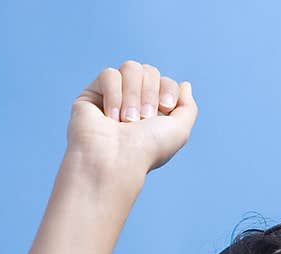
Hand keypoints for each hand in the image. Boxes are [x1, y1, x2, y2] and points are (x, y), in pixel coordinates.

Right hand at [66, 60, 197, 178]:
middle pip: (149, 71)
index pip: (166, 81)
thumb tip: (185, 84)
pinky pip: (109, 74)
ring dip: (133, 95)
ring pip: (130, 68)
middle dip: (150, 93)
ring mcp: (113, 96)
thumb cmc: (148, 149)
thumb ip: (188, 107)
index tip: (165, 108)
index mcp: (155, 110)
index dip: (168, 90)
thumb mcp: (180, 130)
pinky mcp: (92, 95)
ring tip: (127, 120)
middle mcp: (135, 102)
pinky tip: (110, 116)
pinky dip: (114, 94)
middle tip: (143, 119)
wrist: (116, 159)